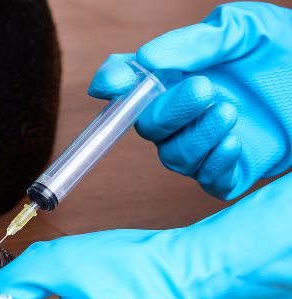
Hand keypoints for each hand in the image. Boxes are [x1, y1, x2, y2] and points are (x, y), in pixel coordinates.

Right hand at [89, 2, 291, 199]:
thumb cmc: (282, 49)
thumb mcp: (243, 30)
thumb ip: (196, 42)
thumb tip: (147, 60)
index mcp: (174, 76)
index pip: (127, 84)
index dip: (113, 84)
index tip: (117, 81)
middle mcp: (180, 115)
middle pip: (147, 127)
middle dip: (168, 111)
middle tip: (204, 89)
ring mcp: (202, 146)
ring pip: (174, 157)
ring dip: (197, 137)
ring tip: (230, 111)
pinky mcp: (228, 172)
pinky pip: (206, 180)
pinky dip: (215, 164)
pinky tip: (235, 142)